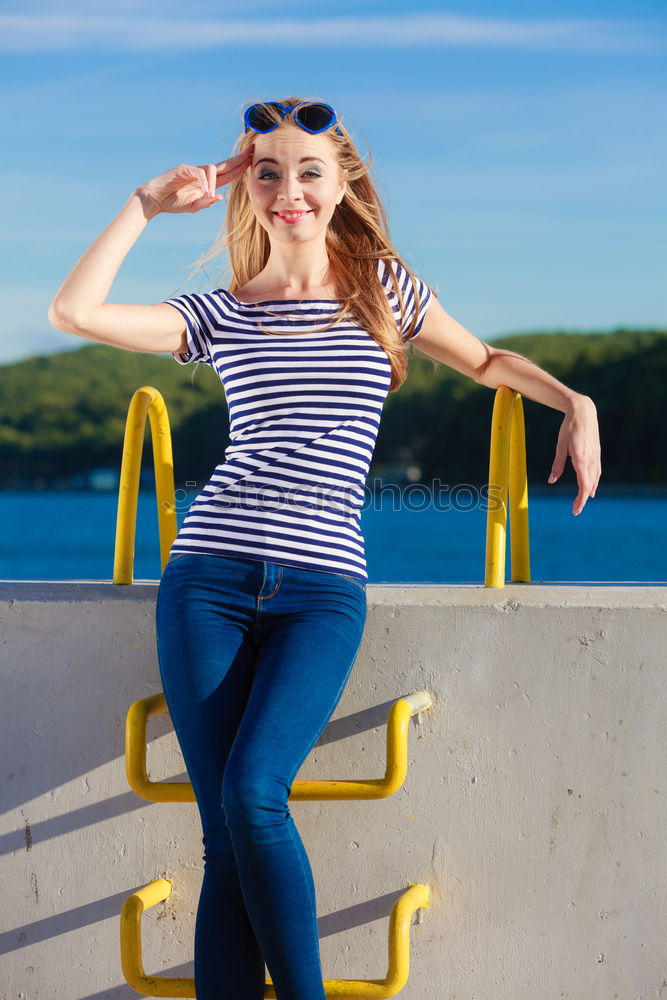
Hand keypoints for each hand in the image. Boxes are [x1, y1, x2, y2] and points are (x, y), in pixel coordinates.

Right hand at [134, 146, 253, 217]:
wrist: (155, 200)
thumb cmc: (173, 202)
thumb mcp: (193, 207)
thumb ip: (206, 202)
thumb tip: (219, 197)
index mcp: (207, 183)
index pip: (227, 173)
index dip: (240, 168)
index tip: (251, 161)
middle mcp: (202, 173)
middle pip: (225, 164)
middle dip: (239, 159)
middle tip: (252, 150)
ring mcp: (193, 170)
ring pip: (211, 169)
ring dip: (214, 182)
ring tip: (209, 194)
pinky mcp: (183, 169)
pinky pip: (199, 173)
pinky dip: (204, 182)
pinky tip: (204, 191)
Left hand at [548, 395, 600, 515]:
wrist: (584, 412)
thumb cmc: (569, 428)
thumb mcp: (560, 446)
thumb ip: (557, 465)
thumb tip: (551, 481)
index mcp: (581, 459)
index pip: (583, 485)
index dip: (580, 500)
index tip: (575, 510)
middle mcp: (591, 459)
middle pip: (589, 485)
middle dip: (582, 499)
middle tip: (575, 510)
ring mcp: (596, 456)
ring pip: (594, 479)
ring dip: (588, 491)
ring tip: (582, 501)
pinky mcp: (597, 453)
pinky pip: (596, 471)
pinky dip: (593, 481)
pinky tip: (591, 486)